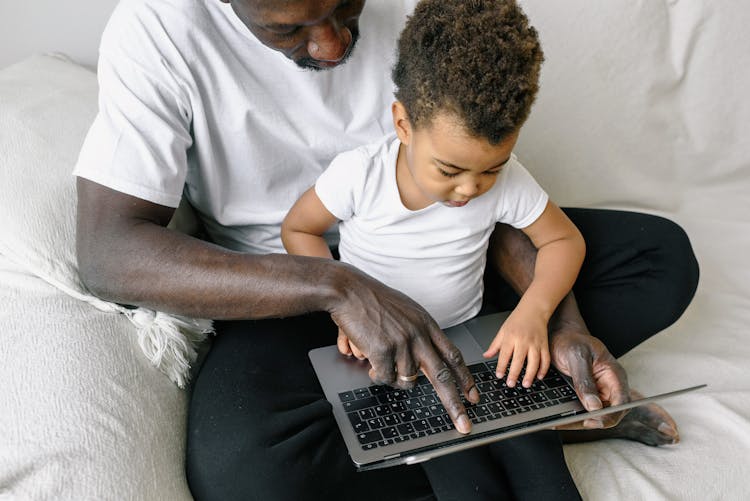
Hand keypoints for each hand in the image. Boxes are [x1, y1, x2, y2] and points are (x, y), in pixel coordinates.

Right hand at [328, 267, 478, 433]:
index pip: (452, 356)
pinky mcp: (383, 351)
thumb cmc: (373, 300)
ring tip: (380, 358)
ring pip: (406, 380)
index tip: (473, 396)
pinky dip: (377, 373)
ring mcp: (402, 343)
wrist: (349, 291)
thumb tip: (423, 361)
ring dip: (393, 376)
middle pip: (442, 377)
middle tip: (464, 424)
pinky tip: (369, 356)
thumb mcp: (407, 311)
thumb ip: (419, 333)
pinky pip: (385, 377)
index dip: (465, 378)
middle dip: (455, 404)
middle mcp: (419, 335)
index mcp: (427, 324)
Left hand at [482, 308, 549, 387]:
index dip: (501, 366)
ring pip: (534, 361)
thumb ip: (495, 345)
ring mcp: (535, 343)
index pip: (505, 354)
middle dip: (515, 373)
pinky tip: (539, 377)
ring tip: (525, 384)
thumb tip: (486, 355)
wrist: (534, 309)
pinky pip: (546, 359)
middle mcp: (523, 340)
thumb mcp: (503, 330)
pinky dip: (543, 369)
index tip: (499, 375)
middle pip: (519, 360)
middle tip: (511, 384)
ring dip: (530, 375)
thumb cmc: (517, 320)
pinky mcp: (544, 344)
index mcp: (511, 336)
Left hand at [549, 321, 629, 429]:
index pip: (621, 403)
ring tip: (558, 423)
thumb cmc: (571, 341)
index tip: (589, 421)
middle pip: (609, 413)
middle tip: (568, 424)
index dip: (608, 416)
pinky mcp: (587, 395)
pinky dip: (573, 416)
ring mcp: (599, 392)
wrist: (560, 335)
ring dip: (579, 421)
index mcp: (614, 376)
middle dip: (591, 422)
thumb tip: (594, 407)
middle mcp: (610, 386)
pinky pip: (584, 411)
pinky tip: (558, 418)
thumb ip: (585, 381)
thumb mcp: (577, 357)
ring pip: (595, 415)